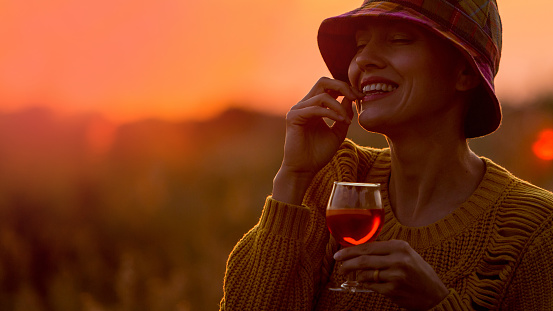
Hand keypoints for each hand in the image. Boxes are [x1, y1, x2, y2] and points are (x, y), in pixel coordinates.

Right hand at [272, 77, 362, 204]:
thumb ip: (343, 115)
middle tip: (356, 97)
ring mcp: (297, 110)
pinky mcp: (293, 117)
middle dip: (343, 86)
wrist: (304, 170)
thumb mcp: (338, 133)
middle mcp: (304, 105)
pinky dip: (331, 113)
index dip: (346, 88)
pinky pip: (315, 108)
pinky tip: (340, 121)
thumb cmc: (319, 154)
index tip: (361, 97)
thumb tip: (351, 98)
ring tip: (347, 121)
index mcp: (314, 106)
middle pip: (323, 81)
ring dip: (339, 107)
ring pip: (322, 96)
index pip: (329, 87)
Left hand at [334, 240, 448, 310]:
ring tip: (358, 276)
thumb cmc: (419, 274)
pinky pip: (372, 286)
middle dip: (347, 263)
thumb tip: (359, 251)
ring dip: (358, 276)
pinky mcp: (393, 289)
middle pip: (363, 260)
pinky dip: (367, 284)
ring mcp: (396, 275)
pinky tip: (369, 283)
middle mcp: (398, 259)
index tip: (339, 254)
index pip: (368, 247)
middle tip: (340, 265)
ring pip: (365, 274)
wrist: (435, 295)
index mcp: (400, 246)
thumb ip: (386, 251)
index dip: (350, 251)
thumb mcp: (406, 255)